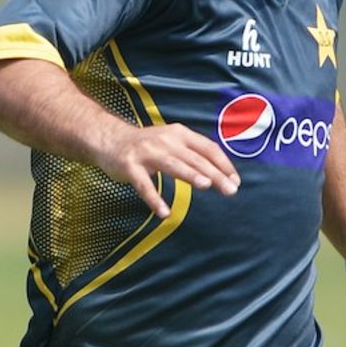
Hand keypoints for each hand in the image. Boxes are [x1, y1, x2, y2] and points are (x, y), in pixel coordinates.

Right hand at [97, 122, 240, 217]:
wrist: (109, 139)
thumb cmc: (147, 146)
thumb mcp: (172, 142)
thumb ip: (193, 154)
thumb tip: (220, 175)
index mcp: (179, 134)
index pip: (208, 148)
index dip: (224, 164)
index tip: (236, 180)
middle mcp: (165, 140)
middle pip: (194, 158)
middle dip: (214, 174)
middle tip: (231, 190)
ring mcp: (146, 152)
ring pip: (173, 165)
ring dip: (190, 174)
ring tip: (205, 186)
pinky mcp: (130, 166)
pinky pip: (143, 185)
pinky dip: (153, 199)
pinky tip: (164, 212)